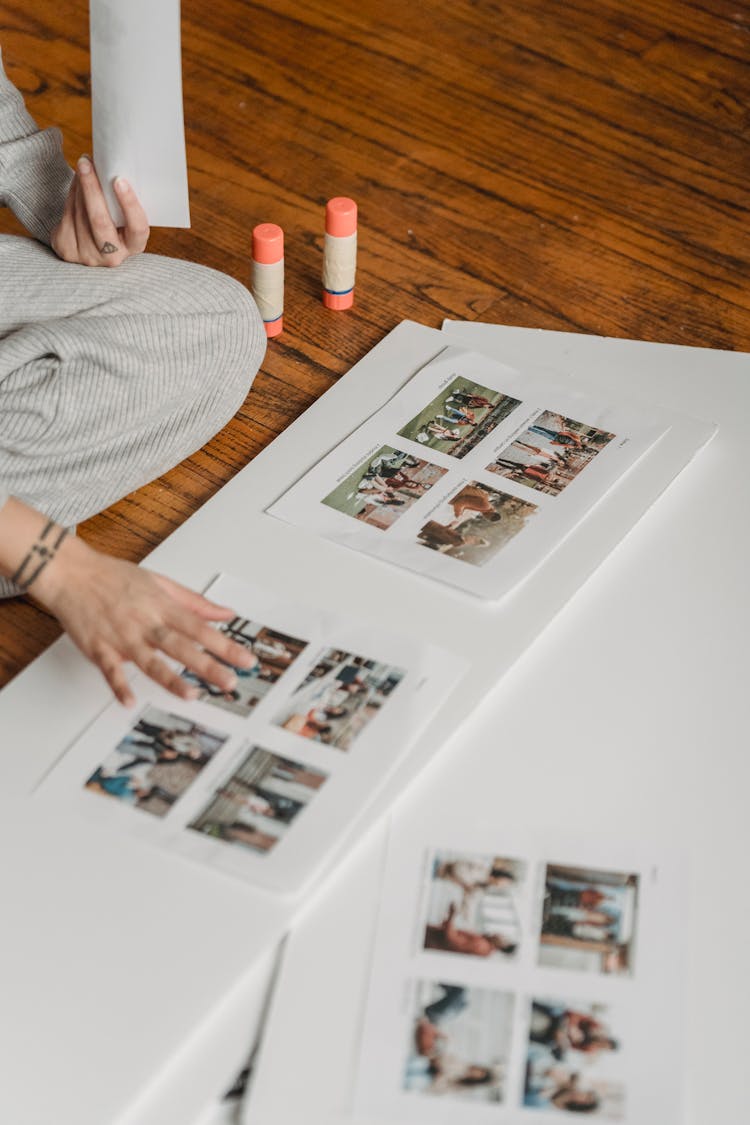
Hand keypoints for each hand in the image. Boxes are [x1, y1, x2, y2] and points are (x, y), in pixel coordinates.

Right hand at [34, 536, 255, 706]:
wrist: (71, 574)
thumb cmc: (114, 577)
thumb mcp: (160, 582)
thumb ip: (194, 601)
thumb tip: (225, 612)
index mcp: (162, 607)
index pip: (201, 628)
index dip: (226, 645)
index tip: (246, 660)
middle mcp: (145, 623)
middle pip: (181, 646)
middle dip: (207, 665)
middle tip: (230, 681)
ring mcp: (122, 636)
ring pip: (150, 660)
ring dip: (170, 678)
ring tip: (190, 695)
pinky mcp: (99, 647)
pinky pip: (110, 670)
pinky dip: (119, 685)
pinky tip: (129, 701)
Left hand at [51, 155, 148, 266]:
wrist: (87, 245)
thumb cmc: (113, 223)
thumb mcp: (124, 217)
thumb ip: (120, 201)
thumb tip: (109, 167)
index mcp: (133, 246)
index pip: (137, 228)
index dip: (129, 205)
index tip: (120, 180)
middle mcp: (112, 256)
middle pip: (100, 222)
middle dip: (92, 189)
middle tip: (87, 163)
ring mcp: (88, 256)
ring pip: (80, 214)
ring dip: (80, 186)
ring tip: (83, 166)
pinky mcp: (67, 250)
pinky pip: (67, 215)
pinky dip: (71, 194)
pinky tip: (76, 183)